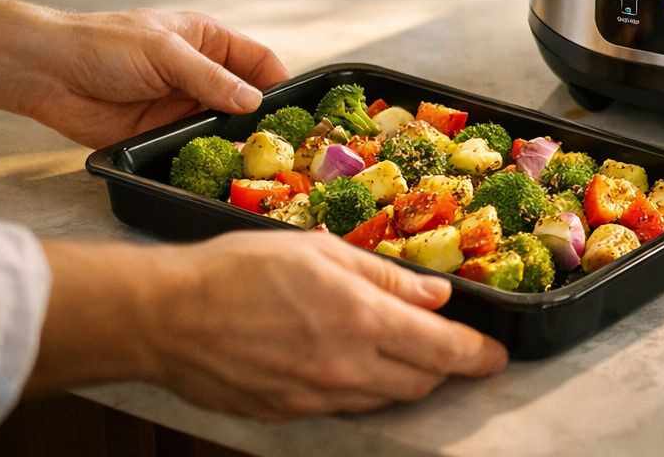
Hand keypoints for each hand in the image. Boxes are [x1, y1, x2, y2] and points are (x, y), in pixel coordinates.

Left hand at [19, 7, 290, 146]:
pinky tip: (222, 169)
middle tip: (283, 145)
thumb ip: (210, 78)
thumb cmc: (104, 45)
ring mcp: (183, 106)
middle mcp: (201, 74)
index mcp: (209, 41)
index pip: (259, 61)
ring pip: (224, 127)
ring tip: (258, 162)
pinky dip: (210, 158)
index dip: (280, 83)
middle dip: (264, 119)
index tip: (296, 111)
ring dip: (237, 142)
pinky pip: (195, 149)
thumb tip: (254, 102)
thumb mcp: (165, 52)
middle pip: (247, 98)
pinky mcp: (162, 135)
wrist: (46, 73)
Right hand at [31, 232, 508, 417]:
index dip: (478, 356)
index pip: (442, 351)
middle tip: (448, 346)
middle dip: (444, 366)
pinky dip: (362, 388)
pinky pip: (346, 407)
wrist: (167, 316)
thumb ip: (384, 276)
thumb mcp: (320, 251)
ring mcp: (316, 397)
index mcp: (360, 319)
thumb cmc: (239, 269)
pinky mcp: (288, 412)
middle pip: (421, 382)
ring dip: (404, 378)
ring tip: (398, 348)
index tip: (496, 356)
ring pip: (385, 399)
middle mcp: (345, 367)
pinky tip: (350, 361)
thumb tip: (435, 295)